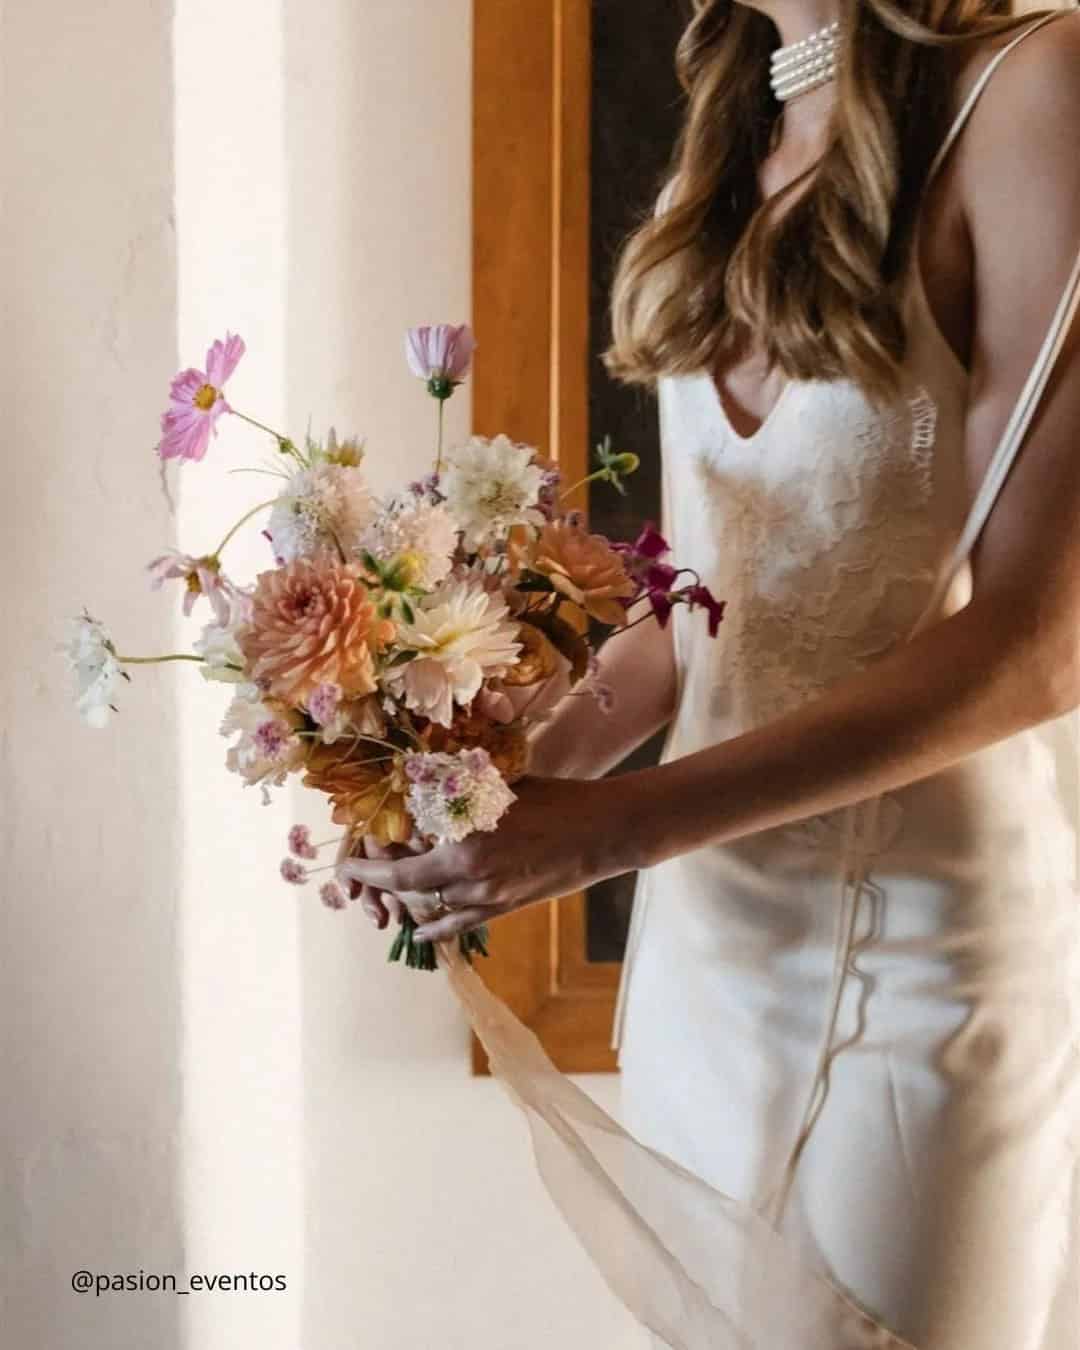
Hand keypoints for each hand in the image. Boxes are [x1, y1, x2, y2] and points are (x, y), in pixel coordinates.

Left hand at [337, 776, 633, 943]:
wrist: (604, 832)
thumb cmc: (555, 799)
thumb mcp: (499, 786)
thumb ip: (457, 793)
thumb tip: (417, 789)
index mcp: (465, 847)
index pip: (399, 867)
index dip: (367, 866)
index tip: (346, 860)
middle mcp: (472, 880)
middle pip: (409, 890)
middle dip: (382, 879)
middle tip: (366, 862)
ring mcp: (490, 900)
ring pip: (431, 908)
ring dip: (406, 897)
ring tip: (389, 883)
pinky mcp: (506, 909)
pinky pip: (460, 925)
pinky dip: (435, 929)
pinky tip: (420, 932)